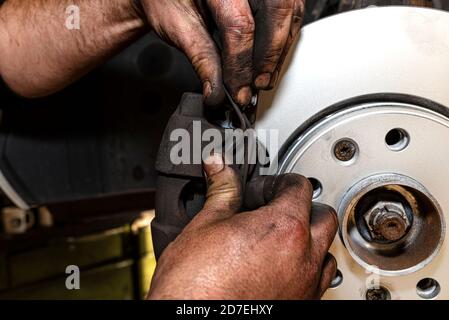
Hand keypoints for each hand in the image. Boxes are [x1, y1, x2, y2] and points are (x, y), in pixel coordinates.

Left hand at [139, 0, 304, 106]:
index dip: (242, 64)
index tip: (239, 90)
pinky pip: (287, 9)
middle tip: (259, 83)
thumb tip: (216, 89)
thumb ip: (200, 56)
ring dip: (281, 47)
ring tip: (265, 77)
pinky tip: (271, 59)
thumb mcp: (176, 24)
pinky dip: (283, 36)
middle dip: (271, 54)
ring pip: (288, 9)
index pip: (239, 25)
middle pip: (276, 11)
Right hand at [148, 154, 338, 299]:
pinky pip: (319, 281)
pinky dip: (307, 268)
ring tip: (279, 239)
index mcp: (283, 227)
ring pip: (326, 251)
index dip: (277, 182)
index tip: (261, 190)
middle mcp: (303, 257)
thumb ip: (222, 192)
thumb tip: (220, 167)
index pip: (299, 187)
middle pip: (323, 216)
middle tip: (274, 209)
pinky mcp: (301, 305)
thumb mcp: (204, 225)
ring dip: (309, 240)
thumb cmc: (195, 285)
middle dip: (303, 207)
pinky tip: (281, 267)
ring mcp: (305, 285)